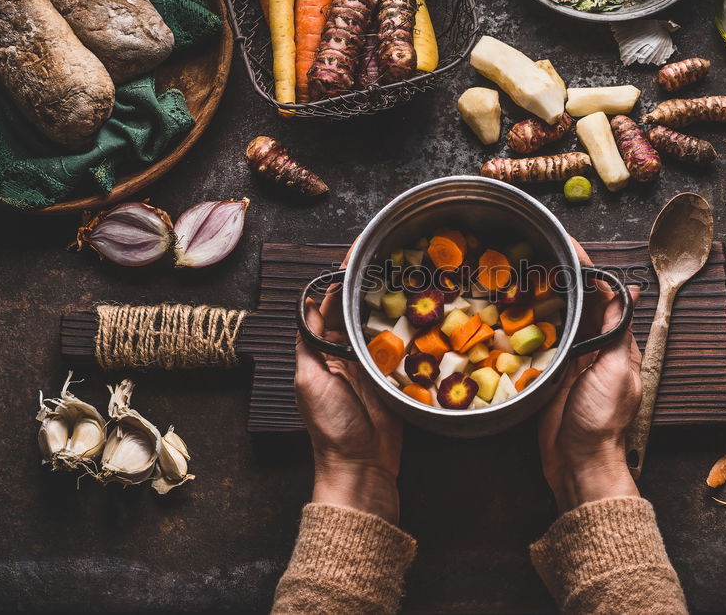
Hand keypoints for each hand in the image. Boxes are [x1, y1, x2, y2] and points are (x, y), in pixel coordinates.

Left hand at [295, 280, 402, 523]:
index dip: (335, 285)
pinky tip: (419, 313)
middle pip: (355, 314)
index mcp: (321, 355)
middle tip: (382, 261)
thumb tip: (305, 305)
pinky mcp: (395, 378)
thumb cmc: (330, 425)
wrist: (362, 465)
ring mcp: (372, 367)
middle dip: (365, 289)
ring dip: (388, 306)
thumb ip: (308, 342)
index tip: (349, 259)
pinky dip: (407, 332)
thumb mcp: (310, 380)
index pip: (326, 310)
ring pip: (378, 328)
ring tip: (402, 278)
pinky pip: (401, 350)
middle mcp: (346, 356)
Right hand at [538, 241, 641, 511]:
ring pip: (556, 320)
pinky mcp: (546, 375)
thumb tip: (628, 290)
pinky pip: (538, 343)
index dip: (588, 270)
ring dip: (543, 296)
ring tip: (523, 269)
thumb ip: (616, 330)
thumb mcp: (615, 369)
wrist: (578, 462)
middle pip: (577, 303)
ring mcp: (568, 361)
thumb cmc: (602, 419)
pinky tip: (513, 308)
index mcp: (615, 344)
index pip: (602, 296)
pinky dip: (528, 325)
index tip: (569, 246)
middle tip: (538, 250)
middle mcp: (592, 348)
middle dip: (562, 277)